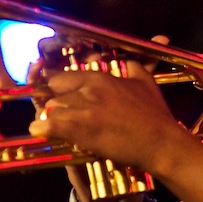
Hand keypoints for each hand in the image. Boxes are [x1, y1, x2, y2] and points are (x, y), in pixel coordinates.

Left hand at [28, 52, 184, 172]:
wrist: (161, 143)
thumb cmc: (155, 115)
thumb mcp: (146, 83)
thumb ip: (134, 66)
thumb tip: (130, 59)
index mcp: (100, 78)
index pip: (62, 76)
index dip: (55, 86)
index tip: (55, 93)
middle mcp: (88, 90)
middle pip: (53, 93)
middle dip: (53, 104)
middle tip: (59, 114)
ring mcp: (83, 110)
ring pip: (50, 109)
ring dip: (50, 118)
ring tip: (55, 127)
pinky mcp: (80, 130)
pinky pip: (48, 126)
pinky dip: (42, 130)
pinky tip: (42, 133)